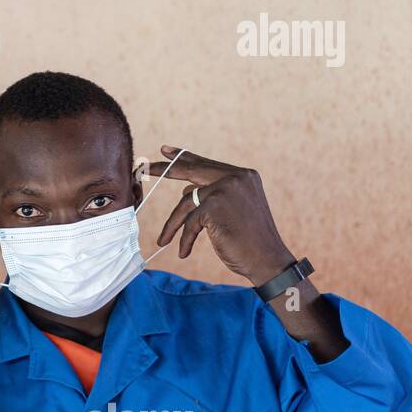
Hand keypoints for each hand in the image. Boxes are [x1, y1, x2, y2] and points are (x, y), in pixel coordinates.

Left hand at [147, 146, 296, 285]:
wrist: (268, 260)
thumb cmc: (249, 240)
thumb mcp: (231, 212)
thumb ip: (212, 195)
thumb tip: (186, 188)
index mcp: (243, 176)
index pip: (206, 164)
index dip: (184, 156)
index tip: (165, 150)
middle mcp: (236, 177)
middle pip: (191, 171)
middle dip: (165, 170)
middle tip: (143, 169)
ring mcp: (226, 189)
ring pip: (186, 202)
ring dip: (173, 224)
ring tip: (163, 240)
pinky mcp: (215, 205)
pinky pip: (190, 222)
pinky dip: (185, 238)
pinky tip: (183, 252)